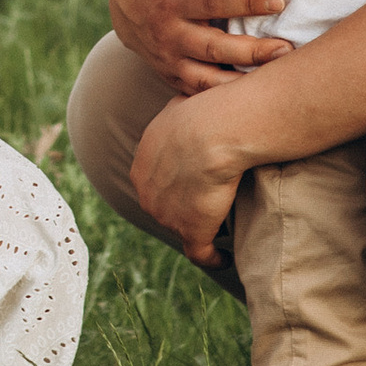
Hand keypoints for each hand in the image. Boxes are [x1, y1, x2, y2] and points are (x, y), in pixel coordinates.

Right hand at [107, 0, 290, 91]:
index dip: (246, 2)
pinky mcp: (173, 77)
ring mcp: (170, 58)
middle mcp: (170, 30)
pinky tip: (254, 94)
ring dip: (242, 79)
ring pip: (208, 77)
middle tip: (286, 48)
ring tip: (276, 75)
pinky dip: (225, 97)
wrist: (123, 7)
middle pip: (213, 46)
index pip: (213, 0)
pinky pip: (201, 92)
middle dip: (251, 50)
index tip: (279, 1)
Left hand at [129, 87, 249, 266]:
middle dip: (181, 208)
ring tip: (219, 230)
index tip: (192, 182)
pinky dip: (212, 258)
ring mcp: (167, 215)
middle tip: (207, 205)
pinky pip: (200, 254)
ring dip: (198, 230)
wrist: (214, 130)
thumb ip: (177, 118)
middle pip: (164, 207)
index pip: (155, 180)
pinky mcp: (191, 231)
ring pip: (182, 228)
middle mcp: (147, 192)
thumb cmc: (204, 109)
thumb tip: (188, 110)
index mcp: (142, 163)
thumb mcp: (179, 106)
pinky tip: (224, 259)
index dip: (174, 182)